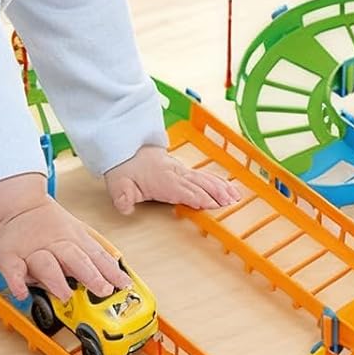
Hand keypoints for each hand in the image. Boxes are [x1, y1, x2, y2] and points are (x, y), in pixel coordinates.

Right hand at [0, 173, 127, 301]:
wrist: (15, 205)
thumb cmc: (47, 224)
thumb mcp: (75, 232)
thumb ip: (93, 252)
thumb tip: (117, 271)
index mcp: (74, 239)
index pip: (96, 256)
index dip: (111, 271)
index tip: (124, 284)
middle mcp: (55, 244)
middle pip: (75, 258)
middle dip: (90, 274)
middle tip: (103, 290)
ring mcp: (32, 251)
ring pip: (46, 264)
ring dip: (56, 280)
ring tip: (65, 295)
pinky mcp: (9, 256)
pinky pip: (12, 270)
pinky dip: (16, 282)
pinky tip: (22, 292)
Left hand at [105, 144, 242, 215]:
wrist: (125, 148)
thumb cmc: (124, 168)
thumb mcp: (117, 184)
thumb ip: (122, 197)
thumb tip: (125, 206)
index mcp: (162, 180)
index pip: (183, 190)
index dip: (197, 197)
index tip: (212, 204)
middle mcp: (175, 174)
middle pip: (199, 185)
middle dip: (215, 194)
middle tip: (230, 203)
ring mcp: (181, 170)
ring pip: (204, 179)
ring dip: (220, 188)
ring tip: (235, 197)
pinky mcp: (183, 170)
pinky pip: (203, 175)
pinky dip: (218, 181)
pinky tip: (229, 187)